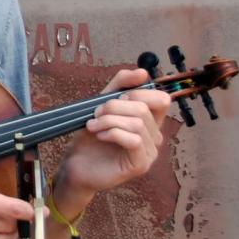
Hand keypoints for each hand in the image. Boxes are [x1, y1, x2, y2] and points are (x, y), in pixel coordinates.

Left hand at [55, 68, 172, 208]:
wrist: (77, 165)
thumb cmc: (91, 138)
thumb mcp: (103, 104)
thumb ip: (121, 86)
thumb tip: (143, 72)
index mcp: (149, 122)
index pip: (161, 100)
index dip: (139, 92)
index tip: (115, 97)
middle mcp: (154, 137)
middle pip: (143, 109)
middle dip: (114, 107)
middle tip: (95, 114)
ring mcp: (149, 153)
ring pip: (137, 123)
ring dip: (109, 120)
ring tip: (93, 126)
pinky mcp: (140, 165)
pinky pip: (134, 140)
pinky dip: (113, 133)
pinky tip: (100, 136)